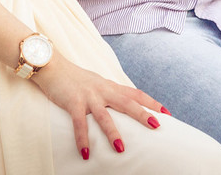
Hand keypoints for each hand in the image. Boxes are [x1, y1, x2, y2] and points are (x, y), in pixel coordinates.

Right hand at [32, 52, 167, 157]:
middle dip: (142, 114)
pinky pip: (79, 123)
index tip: (167, 113)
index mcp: (110, 86)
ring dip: (113, 133)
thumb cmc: (75, 79)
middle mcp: (103, 90)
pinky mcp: (73, 102)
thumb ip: (110, 94)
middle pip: (127, 102)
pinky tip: (86, 153)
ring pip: (105, 116)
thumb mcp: (97, 85)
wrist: (53, 66)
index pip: (136, 93)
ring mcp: (89, 96)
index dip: (151, 103)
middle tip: (157, 125)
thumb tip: (123, 106)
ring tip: (121, 149)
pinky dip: (82, 139)